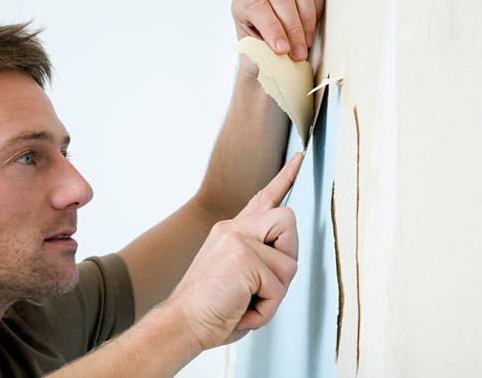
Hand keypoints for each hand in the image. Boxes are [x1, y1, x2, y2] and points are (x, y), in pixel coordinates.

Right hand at [167, 152, 302, 351]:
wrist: (182, 322)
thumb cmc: (210, 307)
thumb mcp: (236, 276)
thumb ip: (258, 259)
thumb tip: (283, 259)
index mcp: (232, 232)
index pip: (262, 199)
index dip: (284, 179)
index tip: (299, 158)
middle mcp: (234, 228)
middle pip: (288, 221)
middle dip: (287, 258)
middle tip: (263, 285)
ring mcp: (238, 239)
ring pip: (289, 263)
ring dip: (273, 294)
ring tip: (246, 301)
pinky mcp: (244, 256)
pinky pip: (278, 287)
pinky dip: (265, 309)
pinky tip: (242, 309)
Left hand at [231, 0, 325, 75]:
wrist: (270, 59)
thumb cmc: (259, 58)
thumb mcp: (254, 61)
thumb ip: (259, 57)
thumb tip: (271, 58)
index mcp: (242, 4)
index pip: (255, 6)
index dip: (271, 27)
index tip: (282, 49)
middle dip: (293, 28)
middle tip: (298, 54)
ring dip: (307, 19)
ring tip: (307, 44)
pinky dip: (318, 11)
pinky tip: (312, 30)